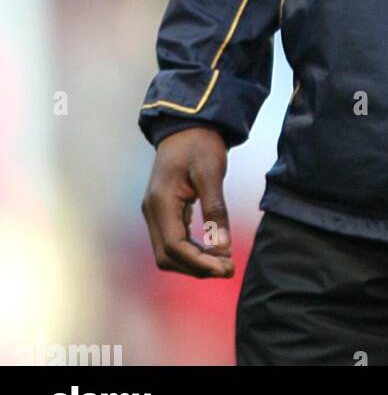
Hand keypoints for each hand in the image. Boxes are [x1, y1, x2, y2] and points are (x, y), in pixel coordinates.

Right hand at [141, 127, 234, 278]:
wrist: (188, 125)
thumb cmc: (200, 144)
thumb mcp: (211, 172)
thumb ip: (216, 209)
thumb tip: (223, 247)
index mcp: (160, 202)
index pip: (174, 247)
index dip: (199, 263)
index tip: (226, 268)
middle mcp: (152, 211)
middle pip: (167, 257)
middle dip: (197, 267)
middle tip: (229, 269)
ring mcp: (156, 212)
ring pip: (169, 253)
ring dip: (195, 262)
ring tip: (224, 263)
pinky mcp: (164, 211)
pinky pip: (174, 241)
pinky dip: (192, 251)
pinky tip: (214, 251)